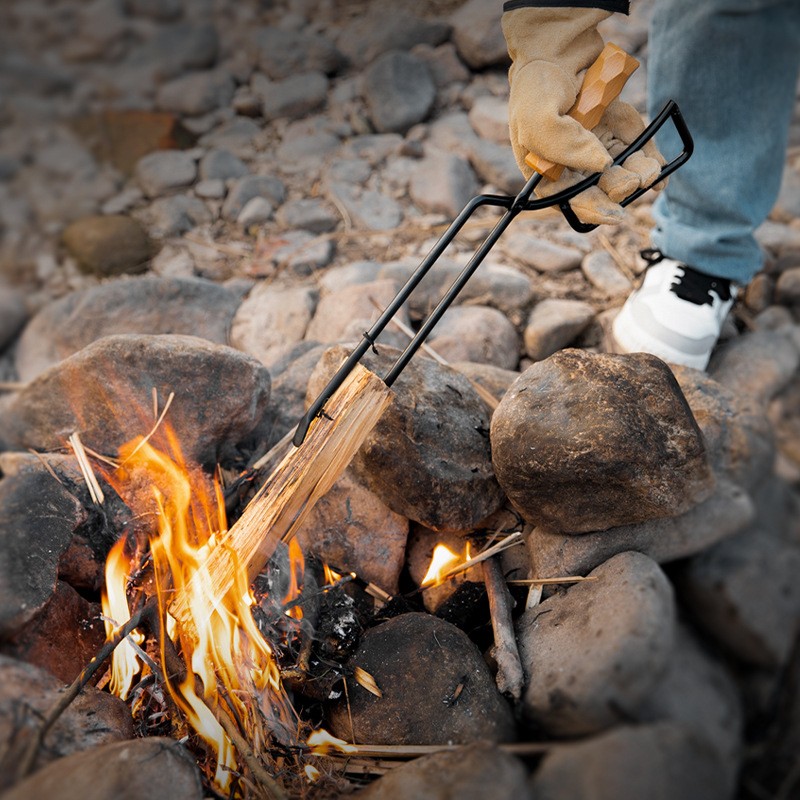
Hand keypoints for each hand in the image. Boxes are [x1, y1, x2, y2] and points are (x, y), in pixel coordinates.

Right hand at [502, 7, 665, 224]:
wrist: (561, 47)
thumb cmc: (538, 86)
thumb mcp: (538, 118)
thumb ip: (564, 147)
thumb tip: (602, 166)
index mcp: (547, 172)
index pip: (569, 201)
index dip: (592, 211)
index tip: (615, 214)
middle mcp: (574, 165)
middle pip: (600, 191)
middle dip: (618, 191)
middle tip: (632, 181)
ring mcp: (599, 149)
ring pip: (623, 175)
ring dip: (639, 178)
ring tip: (648, 170)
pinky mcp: (621, 133)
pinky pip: (640, 154)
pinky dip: (652, 161)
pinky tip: (660, 165)